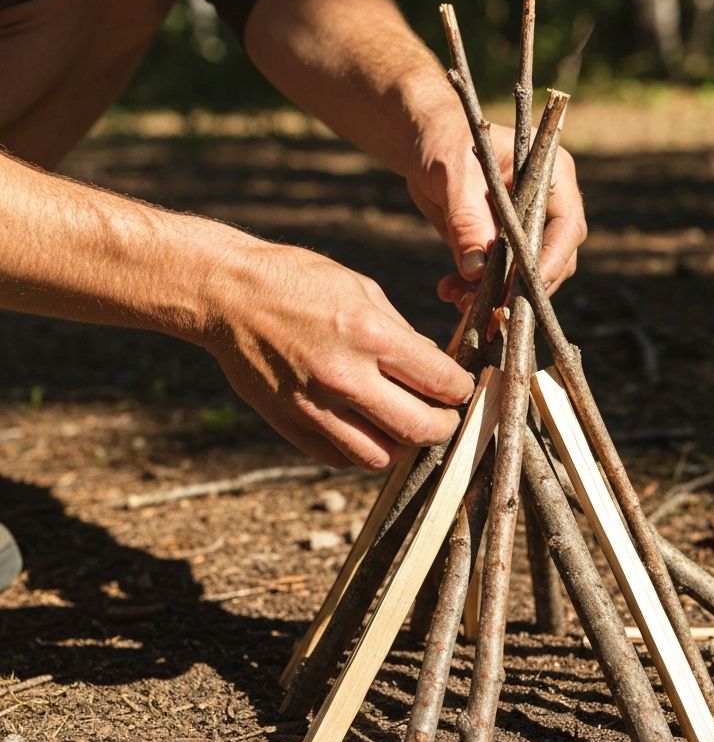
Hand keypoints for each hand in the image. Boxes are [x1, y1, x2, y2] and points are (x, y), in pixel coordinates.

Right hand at [204, 240, 474, 469]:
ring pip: (381, 457)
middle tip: (444, 417)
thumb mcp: (363, 291)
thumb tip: (437, 368)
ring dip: (402, 446)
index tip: (460, 388)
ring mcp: (314, 407)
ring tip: (404, 425)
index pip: (441, 383)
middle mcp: (344, 377)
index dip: (462, 390)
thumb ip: (404, 335)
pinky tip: (365, 429)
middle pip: (419, 430)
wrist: (225, 293)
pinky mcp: (290, 425)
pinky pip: (340, 459)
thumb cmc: (298, 282)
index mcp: (370, 335)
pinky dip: (361, 451)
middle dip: (443, 427)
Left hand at [405, 116, 586, 307]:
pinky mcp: (504, 247)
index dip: (553, 260)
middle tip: (491, 309)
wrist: (423, 142)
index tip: (527, 287)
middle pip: (554, 260)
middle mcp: (548, 206)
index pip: (567, 227)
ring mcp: (527, 229)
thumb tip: (476, 271)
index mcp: (551, 176)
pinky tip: (450, 292)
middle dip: (523, 289)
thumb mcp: (453, 178)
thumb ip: (466, 221)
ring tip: (459, 300)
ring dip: (496, 296)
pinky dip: (477, 291)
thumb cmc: (444, 143)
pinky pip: (500, 279)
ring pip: (526, 277)